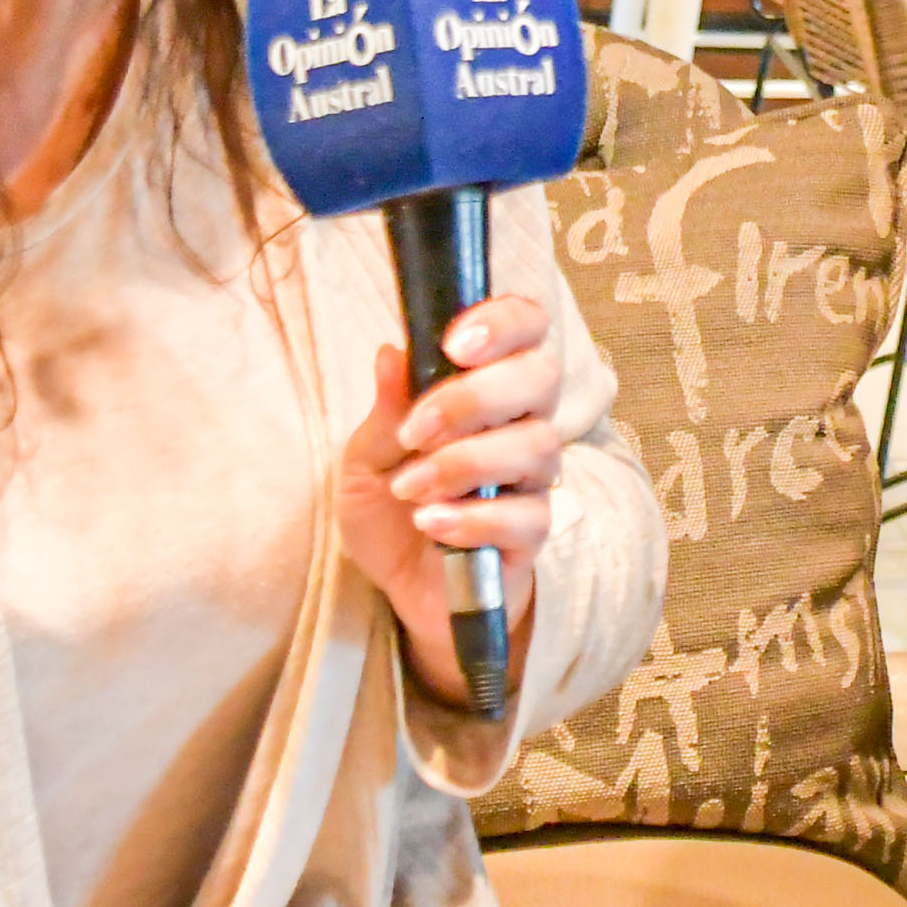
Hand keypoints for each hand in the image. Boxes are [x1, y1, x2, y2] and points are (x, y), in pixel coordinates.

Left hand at [335, 293, 566, 709]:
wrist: (400, 586)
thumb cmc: (391, 507)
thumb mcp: (365, 457)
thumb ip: (385, 409)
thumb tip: (391, 352)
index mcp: (488, 384)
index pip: (526, 325)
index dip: (502, 321)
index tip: (453, 344)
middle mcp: (522, 421)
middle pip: (541, 375)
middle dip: (475, 395)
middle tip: (416, 430)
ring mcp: (533, 478)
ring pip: (535, 445)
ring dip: (463, 463)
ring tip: (409, 489)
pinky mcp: (532, 533)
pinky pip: (523, 515)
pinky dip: (470, 518)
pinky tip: (429, 523)